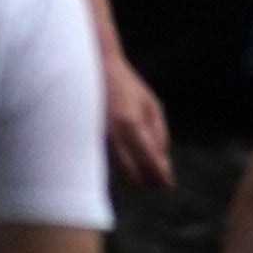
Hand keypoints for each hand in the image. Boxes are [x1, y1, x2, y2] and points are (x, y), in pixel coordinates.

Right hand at [100, 37, 173, 192]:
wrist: (94, 68)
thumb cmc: (126, 86)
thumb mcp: (150, 105)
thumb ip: (159, 135)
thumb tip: (163, 165)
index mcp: (130, 124)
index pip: (149, 164)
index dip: (161, 178)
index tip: (167, 184)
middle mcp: (110, 135)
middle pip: (132, 178)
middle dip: (145, 181)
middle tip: (154, 178)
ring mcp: (95, 140)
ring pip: (116, 177)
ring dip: (130, 178)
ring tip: (138, 165)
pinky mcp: (85, 143)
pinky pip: (105, 168)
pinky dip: (116, 170)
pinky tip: (123, 159)